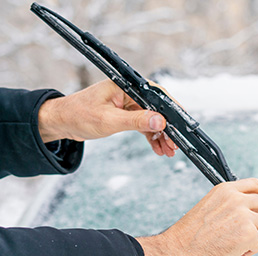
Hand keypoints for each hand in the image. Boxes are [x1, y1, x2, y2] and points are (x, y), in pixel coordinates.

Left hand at [37, 79, 178, 155]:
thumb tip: (159, 121)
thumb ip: (136, 121)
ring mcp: (128, 103)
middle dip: (167, 128)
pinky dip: (151, 137)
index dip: (171, 109)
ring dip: (161, 135)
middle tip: (175, 144)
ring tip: (168, 151)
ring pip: (152, 119)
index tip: (181, 123)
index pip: (156, 94)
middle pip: (157, 109)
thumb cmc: (77, 115)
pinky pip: (144, 125)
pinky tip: (158, 148)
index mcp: (125, 86)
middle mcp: (129, 92)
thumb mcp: (109, 120)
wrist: (60, 123)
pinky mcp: (125, 114)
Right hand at [137, 178, 257, 255]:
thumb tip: (255, 212)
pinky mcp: (248, 233)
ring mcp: (243, 215)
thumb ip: (231, 205)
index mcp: (225, 190)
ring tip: (235, 246)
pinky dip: (249, 251)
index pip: (256, 184)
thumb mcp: (210, 208)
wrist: (175, 253)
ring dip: (256, 237)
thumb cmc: (189, 237)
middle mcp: (236, 198)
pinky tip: (232, 253)